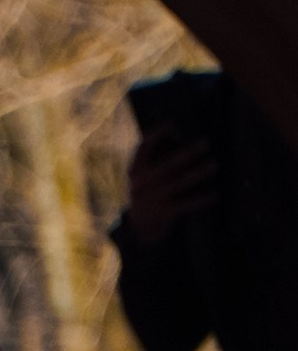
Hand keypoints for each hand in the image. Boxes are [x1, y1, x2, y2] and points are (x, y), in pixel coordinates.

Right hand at [120, 127, 214, 245]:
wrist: (140, 225)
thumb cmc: (149, 190)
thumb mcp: (144, 175)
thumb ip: (156, 158)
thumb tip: (179, 137)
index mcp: (135, 171)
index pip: (143, 148)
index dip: (156, 135)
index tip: (172, 125)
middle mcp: (142, 184)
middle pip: (167, 165)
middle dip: (187, 153)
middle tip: (205, 142)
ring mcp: (153, 199)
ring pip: (180, 183)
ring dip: (199, 173)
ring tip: (214, 164)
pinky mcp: (165, 212)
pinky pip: (187, 203)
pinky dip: (201, 198)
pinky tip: (215, 193)